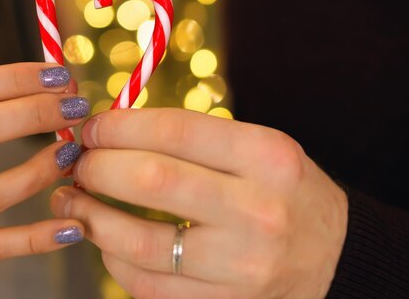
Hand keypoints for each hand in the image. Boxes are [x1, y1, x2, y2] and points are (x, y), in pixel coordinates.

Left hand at [51, 108, 347, 298]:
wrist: (336, 257)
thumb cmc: (285, 193)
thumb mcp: (260, 151)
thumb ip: (196, 140)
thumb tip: (113, 133)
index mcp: (268, 156)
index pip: (175, 129)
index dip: (119, 126)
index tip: (92, 129)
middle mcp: (259, 210)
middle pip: (151, 180)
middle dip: (97, 167)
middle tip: (78, 163)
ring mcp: (243, 266)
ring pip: (139, 242)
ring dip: (91, 218)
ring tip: (73, 202)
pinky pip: (149, 286)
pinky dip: (114, 261)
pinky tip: (106, 241)